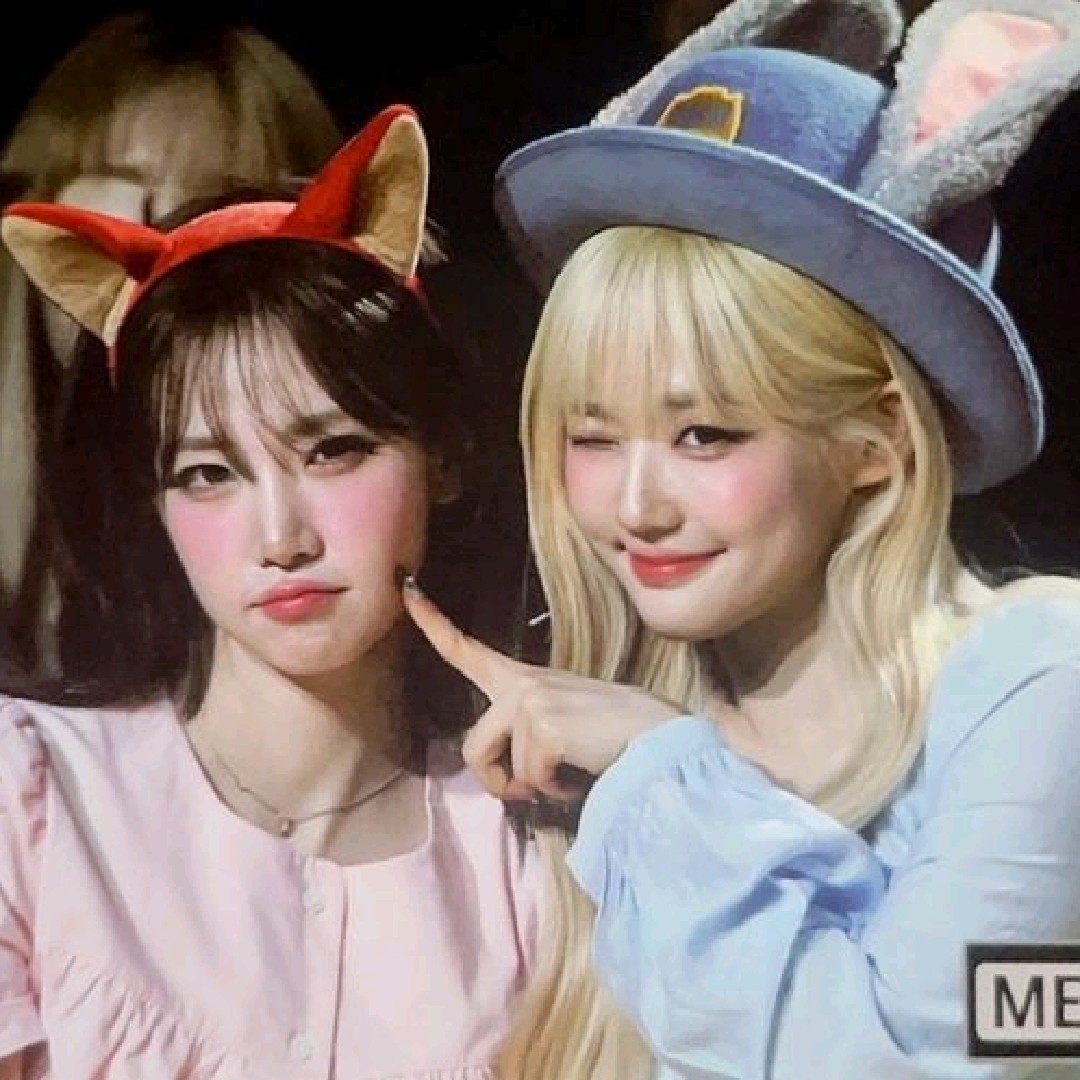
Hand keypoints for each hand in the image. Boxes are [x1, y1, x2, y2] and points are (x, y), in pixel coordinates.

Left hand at [402, 579, 682, 800]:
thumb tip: (512, 779)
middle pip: (473, 748)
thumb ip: (529, 734)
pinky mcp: (542, 726)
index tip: (406, 590)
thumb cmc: (614, 735)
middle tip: (531, 791)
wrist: (657, 738)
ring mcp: (530, 701)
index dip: (432, 623)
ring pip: (499, 769)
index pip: (467, 649)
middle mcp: (521, 683)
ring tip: (568, 775)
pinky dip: (554, 790)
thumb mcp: (564, 724)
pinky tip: (580, 775)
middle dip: (497, 782)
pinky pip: (530, 779)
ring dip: (531, 787)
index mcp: (523, 678)